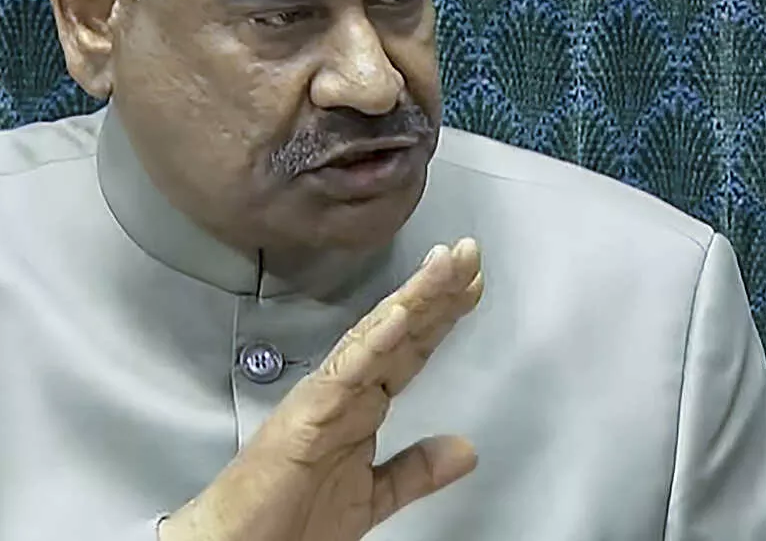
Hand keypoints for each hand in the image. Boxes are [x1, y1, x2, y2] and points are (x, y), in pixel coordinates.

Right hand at [159, 238, 484, 540]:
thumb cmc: (291, 522)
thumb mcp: (374, 494)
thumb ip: (416, 469)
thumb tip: (464, 448)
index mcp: (360, 405)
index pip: (409, 350)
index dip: (442, 316)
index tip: (474, 284)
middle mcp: (343, 391)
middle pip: (399, 332)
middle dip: (436, 291)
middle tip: (470, 251)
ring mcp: (324, 398)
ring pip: (375, 338)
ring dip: (412, 300)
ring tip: (444, 266)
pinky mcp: (306, 415)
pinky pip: (345, 373)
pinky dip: (372, 343)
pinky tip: (398, 316)